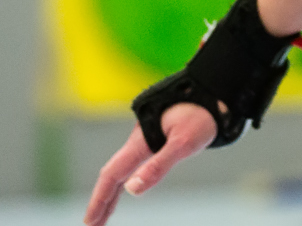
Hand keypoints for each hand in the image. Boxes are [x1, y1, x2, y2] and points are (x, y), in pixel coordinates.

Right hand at [83, 102, 216, 225]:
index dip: (99, 199)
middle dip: (100, 200)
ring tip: (101, 217)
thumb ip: (158, 166)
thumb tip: (132, 189)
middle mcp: (138, 140)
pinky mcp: (154, 138)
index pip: (112, 175)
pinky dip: (124, 180)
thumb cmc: (201, 115)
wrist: (212, 90)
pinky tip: (125, 189)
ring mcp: (144, 139)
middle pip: (112, 174)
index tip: (89, 221)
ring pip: (121, 170)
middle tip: (90, 225)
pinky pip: (132, 164)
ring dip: (110, 193)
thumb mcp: (184, 143)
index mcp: (141, 141)